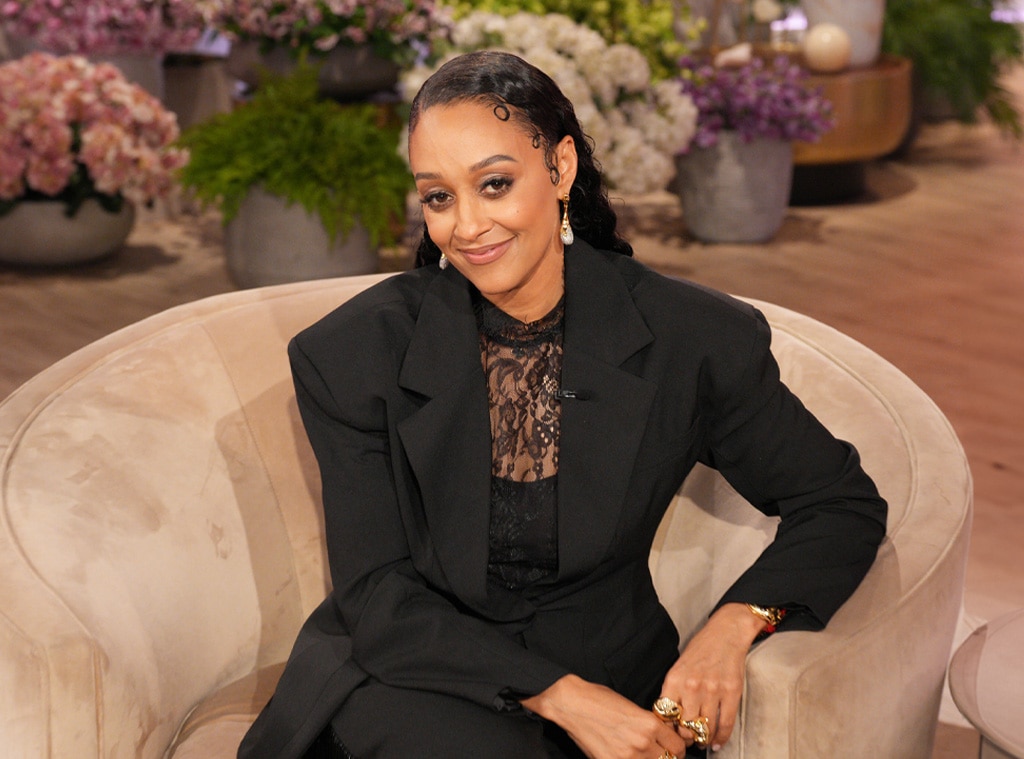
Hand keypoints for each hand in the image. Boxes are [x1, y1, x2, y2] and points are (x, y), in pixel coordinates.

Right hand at [522, 674, 687, 758]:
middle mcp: (642, 742)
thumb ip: (650, 725)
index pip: (678, 747)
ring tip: (642, 753)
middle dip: (667, 757)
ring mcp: (627, 756)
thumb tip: (662, 738)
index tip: (673, 748)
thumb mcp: (632, 708)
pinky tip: (626, 754)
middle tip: (660, 753)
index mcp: (649, 724)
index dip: (677, 748)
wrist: (572, 703)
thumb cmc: (598, 700)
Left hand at [658, 603, 765, 750]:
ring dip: (703, 740)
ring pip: (705, 729)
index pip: (666, 715)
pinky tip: (717, 742)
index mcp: (674, 679)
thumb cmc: (701, 649)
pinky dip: (721, 738)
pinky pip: (725, 724)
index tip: (670, 734)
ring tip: (702, 741)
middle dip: (686, 737)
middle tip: (688, 739)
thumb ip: (674, 690)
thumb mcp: (678, 666)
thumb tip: (670, 717)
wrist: (726, 633)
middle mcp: (692, 686)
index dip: (667, 729)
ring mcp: (713, 691)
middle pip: (685, 726)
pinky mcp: (731, 693)